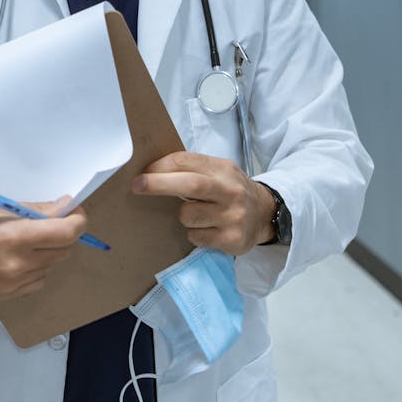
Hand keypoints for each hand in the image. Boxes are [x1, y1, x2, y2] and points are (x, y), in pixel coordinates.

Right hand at [0, 197, 87, 299]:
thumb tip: (65, 207)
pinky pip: (37, 280)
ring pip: (51, 266)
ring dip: (48, 251)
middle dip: (63, 233)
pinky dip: (36, 267)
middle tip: (49, 220)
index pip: (66, 233)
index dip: (77, 220)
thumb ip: (35, 210)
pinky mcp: (5, 296)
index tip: (74, 211)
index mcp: (12, 238)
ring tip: (25, 238)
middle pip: (63, 250)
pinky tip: (17, 256)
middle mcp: (15, 266)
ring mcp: (10, 285)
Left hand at [131, 151, 274, 254]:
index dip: (160, 167)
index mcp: (222, 169)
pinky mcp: (232, 240)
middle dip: (158, 184)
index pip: (186, 161)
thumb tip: (151, 170)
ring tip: (197, 214)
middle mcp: (230, 191)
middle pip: (190, 184)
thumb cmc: (229, 190)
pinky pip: (196, 237)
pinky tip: (208, 229)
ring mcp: (233, 216)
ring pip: (188, 216)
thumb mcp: (217, 171)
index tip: (141, 173)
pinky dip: (194, 233)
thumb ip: (191, 169)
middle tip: (137, 186)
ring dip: (183, 216)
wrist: (264, 213)